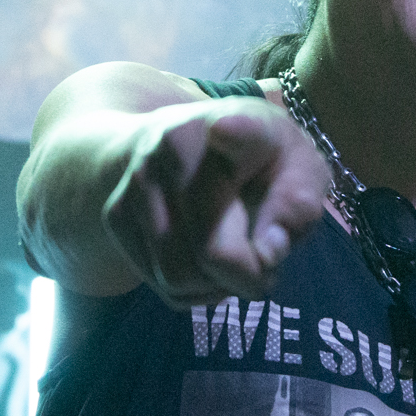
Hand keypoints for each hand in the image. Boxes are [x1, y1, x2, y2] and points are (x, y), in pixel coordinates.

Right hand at [103, 101, 330, 305]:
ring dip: (218, 287)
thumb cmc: (260, 162)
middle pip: (211, 249)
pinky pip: (162, 285)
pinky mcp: (115, 213)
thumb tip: (268, 249)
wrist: (186, 139)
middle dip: (249, 276)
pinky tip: (207, 262)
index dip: (235, 132)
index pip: (237, 131)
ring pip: (178, 276)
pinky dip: (193, 291)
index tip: (224, 129)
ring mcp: (137, 179)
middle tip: (266, 263)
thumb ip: (299, 203)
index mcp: (237, 125)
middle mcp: (174, 144)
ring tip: (237, 260)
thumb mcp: (300, 170)